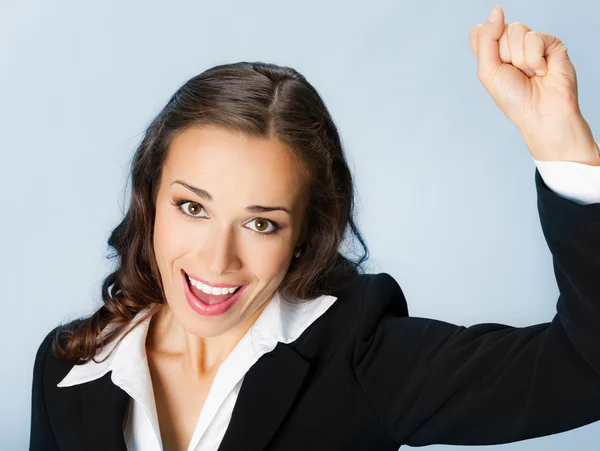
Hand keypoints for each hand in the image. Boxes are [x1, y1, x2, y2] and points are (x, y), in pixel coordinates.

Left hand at [470, 5, 599, 164]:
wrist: (541, 112)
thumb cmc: (514, 98)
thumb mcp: (488, 71)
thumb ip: (486, 39)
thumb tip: (496, 10)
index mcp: (492, 52)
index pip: (480, 31)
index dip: (486, 44)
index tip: (494, 63)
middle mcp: (510, 45)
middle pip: (498, 29)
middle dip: (504, 56)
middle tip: (515, 74)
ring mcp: (530, 42)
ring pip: (516, 30)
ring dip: (520, 59)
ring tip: (529, 74)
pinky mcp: (550, 42)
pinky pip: (534, 37)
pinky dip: (535, 59)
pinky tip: (542, 72)